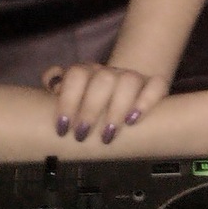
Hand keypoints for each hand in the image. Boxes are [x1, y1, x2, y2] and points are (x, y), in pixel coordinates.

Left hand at [42, 63, 169, 144]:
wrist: (120, 95)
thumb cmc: (89, 104)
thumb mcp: (69, 98)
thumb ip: (57, 86)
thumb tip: (51, 84)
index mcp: (87, 72)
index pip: (77, 75)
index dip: (68, 100)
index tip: (62, 127)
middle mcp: (110, 72)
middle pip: (103, 80)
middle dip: (91, 109)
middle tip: (82, 136)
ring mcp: (132, 77)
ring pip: (129, 81)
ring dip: (116, 109)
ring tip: (108, 135)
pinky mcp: (154, 84)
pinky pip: (156, 85)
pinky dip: (146, 101)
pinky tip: (134, 120)